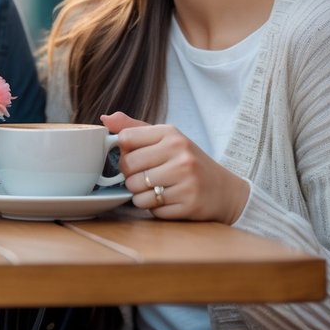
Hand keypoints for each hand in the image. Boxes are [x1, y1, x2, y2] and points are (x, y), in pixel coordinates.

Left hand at [101, 112, 249, 224]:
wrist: (224, 190)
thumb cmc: (188, 162)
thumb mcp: (166, 139)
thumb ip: (135, 129)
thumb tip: (105, 118)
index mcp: (171, 134)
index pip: (125, 138)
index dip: (123, 151)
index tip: (133, 157)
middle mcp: (180, 155)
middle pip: (128, 167)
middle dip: (130, 176)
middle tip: (143, 177)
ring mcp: (186, 181)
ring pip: (137, 192)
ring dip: (140, 195)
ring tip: (156, 189)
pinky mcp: (189, 204)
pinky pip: (152, 210)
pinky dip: (155, 208)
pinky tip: (168, 201)